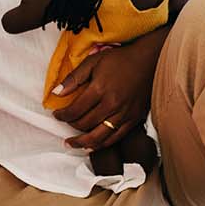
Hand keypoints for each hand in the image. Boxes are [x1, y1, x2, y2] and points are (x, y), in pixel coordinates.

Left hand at [51, 33, 164, 151]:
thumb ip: (74, 78)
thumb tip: (56, 93)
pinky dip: (102, 144)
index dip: (62, 115)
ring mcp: (124, 114)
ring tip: (72, 144)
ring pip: (99, 137)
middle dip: (70, 126)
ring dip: (83, 143)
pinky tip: (92, 146)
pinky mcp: (134, 119)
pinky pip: (115, 138)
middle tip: (64, 124)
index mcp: (99, 89)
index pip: (75, 110)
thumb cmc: (120, 60)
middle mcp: (112, 105)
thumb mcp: (93, 61)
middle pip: (85, 125)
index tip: (57, 115)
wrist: (148, 61)